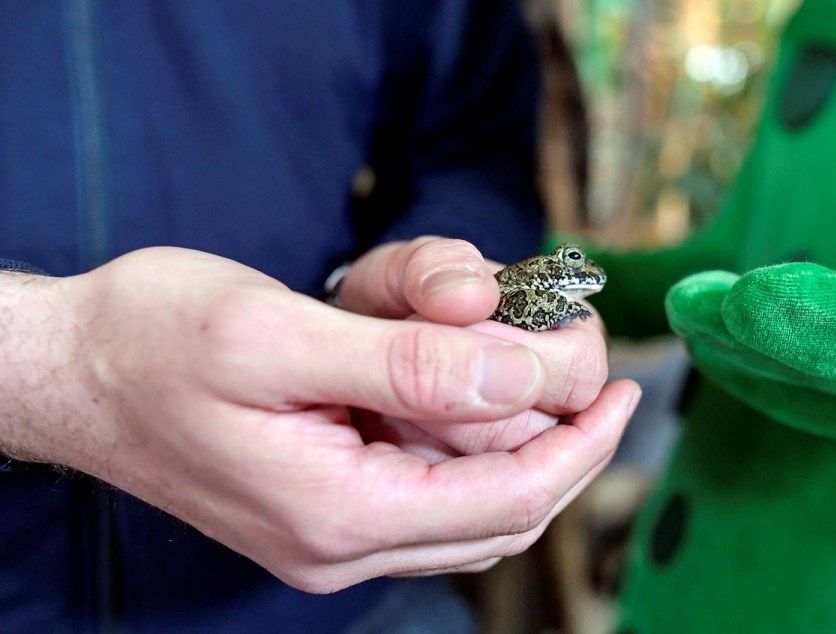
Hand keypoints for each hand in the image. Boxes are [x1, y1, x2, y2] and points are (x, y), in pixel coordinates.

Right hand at [0, 247, 638, 590]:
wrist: (72, 370)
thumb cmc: (151, 341)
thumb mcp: (276, 335)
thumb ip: (407, 364)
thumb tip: (523, 380)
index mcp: (337, 515)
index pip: (512, 500)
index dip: (583, 444)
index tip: (625, 388)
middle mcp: (346, 541)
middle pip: (506, 500)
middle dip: (548, 418)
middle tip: (559, 334)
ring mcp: (338, 530)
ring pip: (476, 488)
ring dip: (499, 412)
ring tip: (478, 325)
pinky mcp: (331, 503)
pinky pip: (434, 474)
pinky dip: (458, 418)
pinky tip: (438, 355)